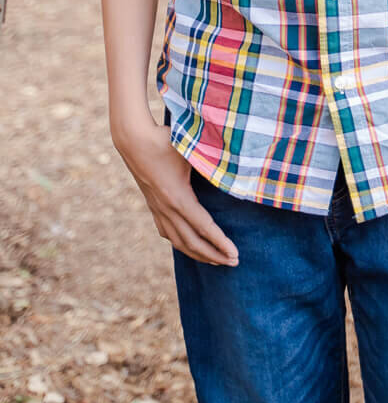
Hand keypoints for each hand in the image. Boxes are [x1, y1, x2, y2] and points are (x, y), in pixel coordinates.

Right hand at [113, 115, 238, 266]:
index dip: (220, 243)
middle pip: (192, 242)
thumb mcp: (191, 150)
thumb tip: (239, 164)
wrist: (133, 139)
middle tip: (234, 263)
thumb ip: (212, 161)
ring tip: (216, 261)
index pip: (204, 227)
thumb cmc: (165, 140)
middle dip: (214, 255)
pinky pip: (167, 233)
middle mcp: (166, 209)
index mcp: (178, 198)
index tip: (235, 255)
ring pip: (178, 241)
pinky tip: (189, 246)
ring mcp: (157, 209)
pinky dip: (182, 244)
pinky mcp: (153, 206)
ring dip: (198, 254)